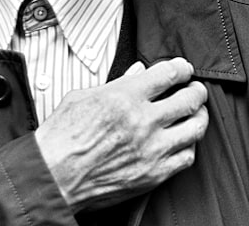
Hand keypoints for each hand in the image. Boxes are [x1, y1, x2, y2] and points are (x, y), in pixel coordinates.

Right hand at [34, 57, 208, 211]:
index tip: (184, 69)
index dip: (182, 68)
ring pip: (196, 127)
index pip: (170, 73)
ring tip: (195, 112)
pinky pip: (186, 157)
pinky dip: (188, 146)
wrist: (49, 180)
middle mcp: (142, 122)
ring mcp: (150, 150)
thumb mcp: (82, 98)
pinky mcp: (152, 175)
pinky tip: (182, 141)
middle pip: (190, 98)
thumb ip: (117, 82)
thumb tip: (140, 71)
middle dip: (197, 89)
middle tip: (194, 89)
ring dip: (199, 116)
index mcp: (124, 98)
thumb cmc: (59, 139)